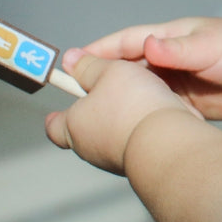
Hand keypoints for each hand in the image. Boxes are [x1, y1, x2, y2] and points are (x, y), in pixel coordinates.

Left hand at [45, 50, 199, 174]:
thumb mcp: (111, 71)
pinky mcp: (140, 162)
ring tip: (142, 99)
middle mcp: (90, 148)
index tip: (68, 100)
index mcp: (74, 126)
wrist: (166, 143)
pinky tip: (157, 116)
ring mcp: (115, 159)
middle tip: (111, 90)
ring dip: (122, 120)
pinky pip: (137, 142)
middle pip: (85, 129)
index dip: (59, 111)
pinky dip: (142, 130)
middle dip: (96, 111)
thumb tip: (71, 59)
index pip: (54, 125)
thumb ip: (90, 66)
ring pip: (113, 136)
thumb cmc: (134, 107)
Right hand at [81, 17, 221, 120]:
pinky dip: (140, 118)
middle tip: (71, 94)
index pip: (126, 42)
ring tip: (90, 118)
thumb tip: (147, 45)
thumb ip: (180, 48)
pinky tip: (125, 133)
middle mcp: (167, 59)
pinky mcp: (184, 104)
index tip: (73, 60)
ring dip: (118, 101)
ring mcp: (174, 82)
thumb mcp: (211, 45)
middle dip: (100, 79)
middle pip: (125, 69)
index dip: (99, 50)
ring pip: (137, 92)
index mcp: (169, 38)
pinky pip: (155, 110)